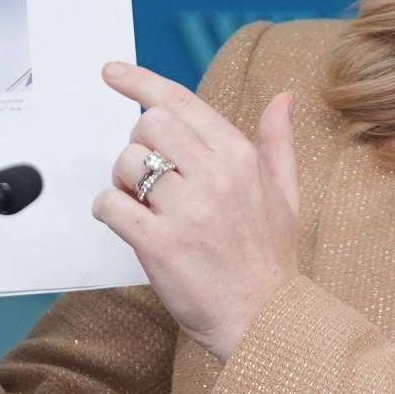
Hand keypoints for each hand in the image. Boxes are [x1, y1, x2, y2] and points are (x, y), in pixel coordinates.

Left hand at [91, 62, 300, 361]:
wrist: (266, 321)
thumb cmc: (271, 261)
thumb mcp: (286, 195)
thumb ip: (278, 142)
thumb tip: (283, 98)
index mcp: (240, 158)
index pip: (180, 102)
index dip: (140, 81)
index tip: (112, 72)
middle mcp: (214, 176)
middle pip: (148, 126)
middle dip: (138, 145)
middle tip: (148, 174)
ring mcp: (186, 211)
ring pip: (126, 164)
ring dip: (122, 182)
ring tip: (142, 205)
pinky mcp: (159, 245)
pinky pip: (111, 206)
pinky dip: (108, 210)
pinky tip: (127, 224)